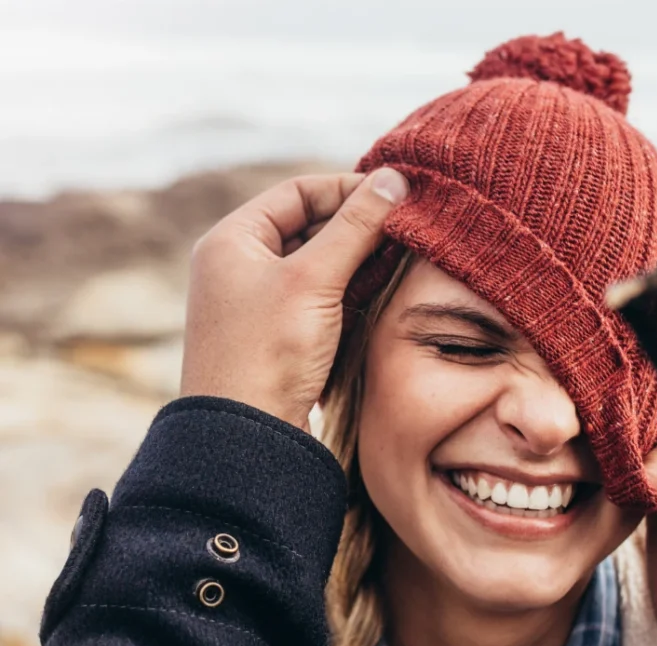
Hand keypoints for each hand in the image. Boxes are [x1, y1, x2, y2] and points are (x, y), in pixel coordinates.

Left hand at [180, 169, 408, 429]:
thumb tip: (395, 179)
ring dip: (360, 259)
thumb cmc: (268, 353)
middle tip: (407, 228)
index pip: (298, 192)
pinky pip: (321, 298)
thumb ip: (356, 227)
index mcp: (233, 240)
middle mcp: (241, 266)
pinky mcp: (279, 336)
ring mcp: (260, 303)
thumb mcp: (315, 279)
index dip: (347, 189)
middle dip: (359, 226)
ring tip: (403, 257)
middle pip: (310, 226)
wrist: (246, 438)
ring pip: (319, 264)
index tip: (394, 196)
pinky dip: (351, 290)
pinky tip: (384, 291)